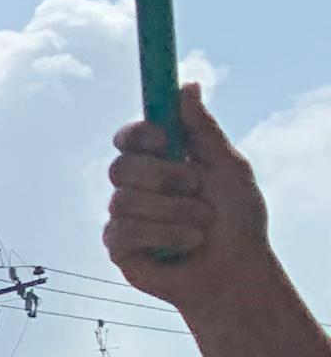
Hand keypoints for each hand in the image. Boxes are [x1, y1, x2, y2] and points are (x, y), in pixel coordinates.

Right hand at [106, 86, 271, 304]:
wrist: (235, 271)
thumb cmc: (237, 220)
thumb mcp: (228, 167)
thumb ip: (203, 130)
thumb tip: (187, 85)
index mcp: (160, 162)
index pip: (129, 137)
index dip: (138, 134)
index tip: (163, 139)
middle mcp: (136, 186)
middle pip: (122, 166)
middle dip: (164, 178)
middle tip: (196, 188)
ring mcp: (123, 216)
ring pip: (125, 201)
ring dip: (174, 213)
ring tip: (200, 227)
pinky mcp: (118, 246)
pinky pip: (124, 231)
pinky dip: (163, 236)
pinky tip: (184, 246)